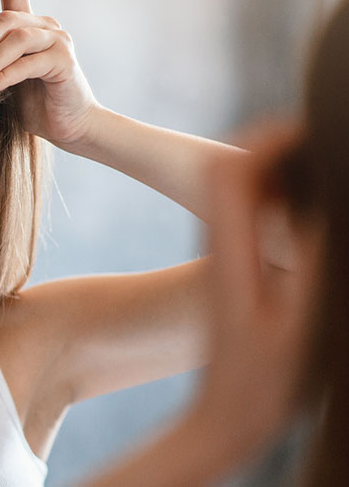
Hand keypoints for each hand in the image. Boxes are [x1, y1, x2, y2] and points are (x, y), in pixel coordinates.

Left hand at [0, 0, 98, 145]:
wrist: (67, 126)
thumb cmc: (33, 102)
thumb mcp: (3, 74)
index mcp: (29, 23)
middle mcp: (45, 26)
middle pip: (8, 18)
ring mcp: (58, 41)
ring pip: (18, 38)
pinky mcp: (64, 61)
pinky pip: (29, 62)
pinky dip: (6, 75)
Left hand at [194, 120, 317, 452]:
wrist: (225, 414)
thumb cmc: (263, 380)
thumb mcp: (296, 325)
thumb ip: (307, 262)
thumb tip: (317, 207)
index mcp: (229, 252)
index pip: (231, 171)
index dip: (267, 140)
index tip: (308, 129)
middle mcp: (219, 245)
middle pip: (232, 171)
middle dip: (276, 147)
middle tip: (324, 145)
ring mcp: (223, 256)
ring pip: (241, 192)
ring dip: (279, 172)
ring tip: (324, 170)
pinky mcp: (232, 269)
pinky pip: (251, 217)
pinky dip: (279, 201)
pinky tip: (310, 212)